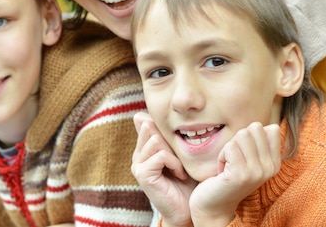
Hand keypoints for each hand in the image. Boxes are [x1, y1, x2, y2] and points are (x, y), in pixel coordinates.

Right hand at [131, 112, 195, 226]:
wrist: (188, 210)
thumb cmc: (189, 181)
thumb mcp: (179, 152)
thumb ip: (168, 136)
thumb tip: (150, 114)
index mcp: (143, 147)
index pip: (146, 120)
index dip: (163, 128)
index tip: (177, 147)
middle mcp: (137, 154)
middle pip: (150, 126)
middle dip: (170, 140)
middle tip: (180, 158)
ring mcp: (137, 164)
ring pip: (156, 140)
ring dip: (174, 154)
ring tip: (180, 168)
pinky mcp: (142, 174)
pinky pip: (160, 156)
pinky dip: (174, 164)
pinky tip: (179, 174)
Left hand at [190, 122, 280, 226]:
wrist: (214, 204)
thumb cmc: (227, 176)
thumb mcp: (247, 158)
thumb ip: (258, 142)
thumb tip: (271, 126)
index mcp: (274, 163)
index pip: (270, 129)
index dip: (249, 137)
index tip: (243, 155)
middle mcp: (270, 168)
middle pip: (253, 129)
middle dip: (237, 141)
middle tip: (233, 160)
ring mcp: (257, 172)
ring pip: (241, 135)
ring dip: (228, 149)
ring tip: (228, 165)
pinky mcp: (242, 174)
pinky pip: (230, 147)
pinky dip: (221, 156)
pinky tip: (222, 171)